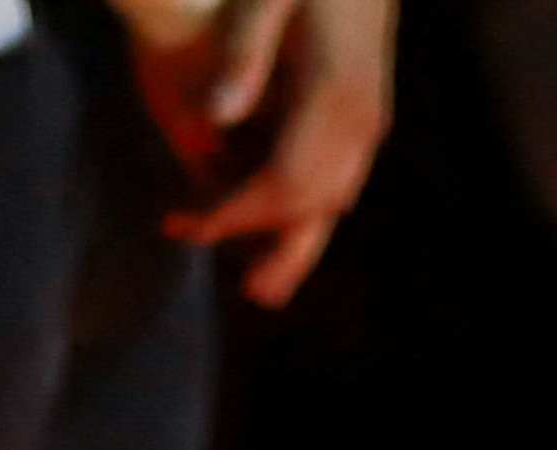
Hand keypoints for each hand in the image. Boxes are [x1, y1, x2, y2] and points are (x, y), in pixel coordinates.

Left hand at [134, 0, 394, 308]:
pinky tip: (279, 222)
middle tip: (233, 288)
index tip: (186, 227)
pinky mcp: (369, 115)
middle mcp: (359, 121)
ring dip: (296, 243)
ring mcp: (370, 120)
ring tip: (264, 285)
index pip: (281, 184)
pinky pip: (340, 181)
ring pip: (334, 202)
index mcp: (331, 96)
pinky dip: (308, 211)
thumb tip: (214, 119)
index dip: (232, 216)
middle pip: (313, 208)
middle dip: (270, 249)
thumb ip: (242, 54)